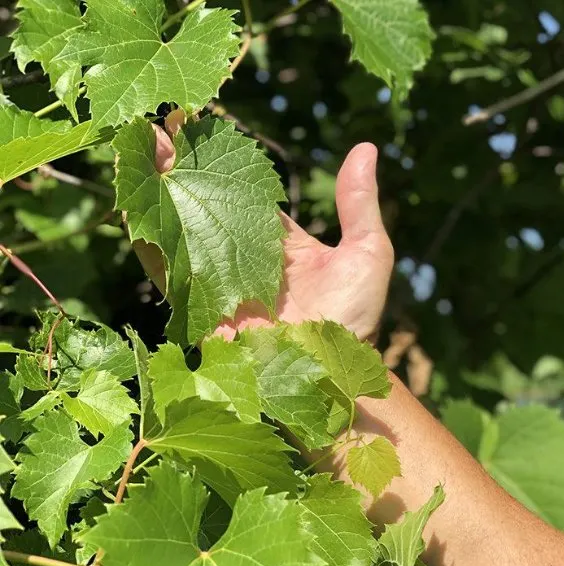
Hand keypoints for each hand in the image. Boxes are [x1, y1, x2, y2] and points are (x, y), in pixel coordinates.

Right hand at [135, 121, 393, 341]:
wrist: (333, 376)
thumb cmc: (354, 318)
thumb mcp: (367, 253)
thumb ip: (358, 205)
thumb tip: (366, 147)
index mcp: (276, 240)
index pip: (241, 190)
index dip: (217, 159)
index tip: (193, 123)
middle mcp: (241, 256)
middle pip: (203, 203)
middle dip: (176, 168)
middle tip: (150, 128)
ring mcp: (218, 281)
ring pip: (179, 229)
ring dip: (155, 194)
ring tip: (132, 154)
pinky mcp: (199, 308)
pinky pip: (168, 269)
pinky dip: (146, 237)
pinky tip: (129, 205)